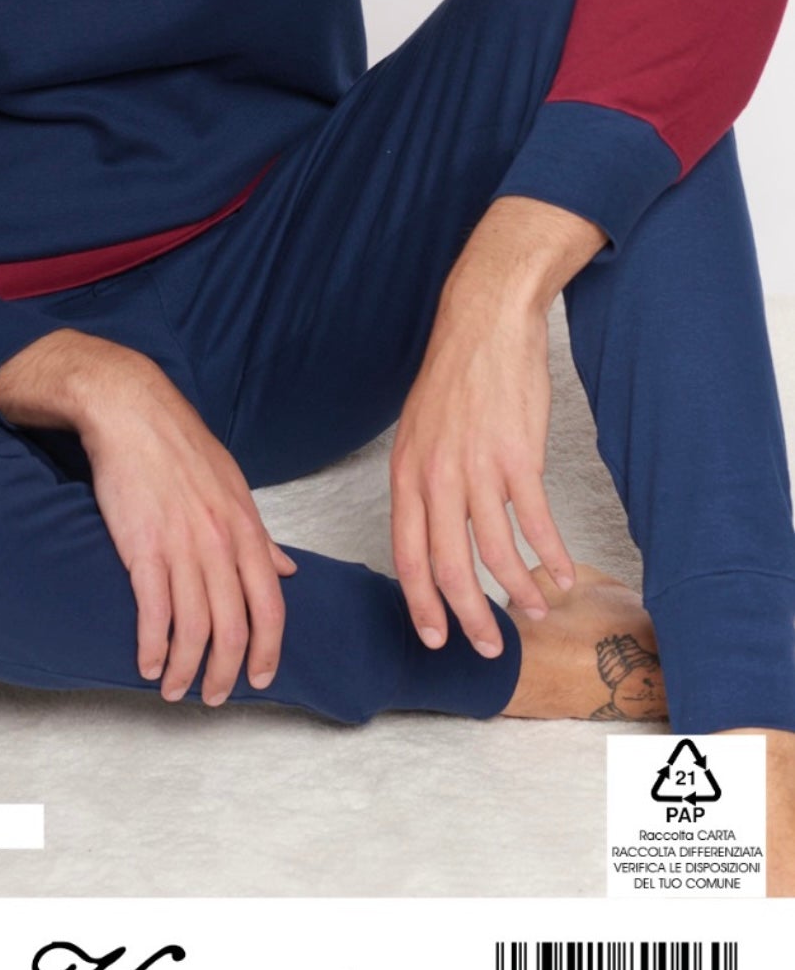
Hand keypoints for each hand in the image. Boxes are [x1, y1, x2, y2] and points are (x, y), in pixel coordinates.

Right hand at [0, 330, 296, 704]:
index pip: (271, 605)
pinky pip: (154, 612)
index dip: (268, 649)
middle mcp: (220, 542)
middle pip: (233, 626)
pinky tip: (148, 664)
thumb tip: (288, 570)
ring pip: (194, 628)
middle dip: (225, 672)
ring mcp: (182, 546)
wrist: (131, 412)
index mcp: (246, 529)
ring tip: (175, 690)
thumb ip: (260, 536)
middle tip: (214, 698)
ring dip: (186, 669)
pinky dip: (153, 646)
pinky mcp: (142, 548)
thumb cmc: (180, 448)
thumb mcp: (234, 488)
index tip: (260, 678)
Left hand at [389, 283, 573, 656]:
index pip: (407, 555)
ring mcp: (477, 467)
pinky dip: (550, 555)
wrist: (484, 322)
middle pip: (447, 566)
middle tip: (489, 647)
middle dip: (469, 616)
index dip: (421, 602)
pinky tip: (562, 574)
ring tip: (535, 612)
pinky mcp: (518, 456)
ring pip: (494, 552)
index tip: (435, 637)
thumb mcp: (418, 429)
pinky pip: (535, 521)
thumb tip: (432, 525)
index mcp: (406, 473)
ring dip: (518, 591)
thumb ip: (423, 479)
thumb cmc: (455, 374)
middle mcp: (436, 477)